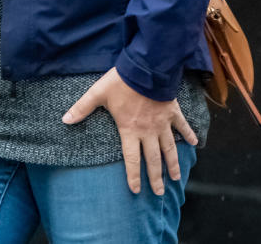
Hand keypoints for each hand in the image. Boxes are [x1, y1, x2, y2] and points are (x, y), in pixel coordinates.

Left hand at [62, 67, 197, 194]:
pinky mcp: (173, 112)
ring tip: (176, 178)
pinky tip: (195, 144)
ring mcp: (162, 123)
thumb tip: (65, 119)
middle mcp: (148, 131)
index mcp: (130, 130)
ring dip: (172, 164)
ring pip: (169, 148)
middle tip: (160, 193)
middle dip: (156, 178)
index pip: (131, 159)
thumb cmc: (121, 82)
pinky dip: (189, 135)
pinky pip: (183, 126)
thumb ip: (82, 108)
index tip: (136, 190)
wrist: (146, 68)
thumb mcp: (98, 94)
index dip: (134, 176)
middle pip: (153, 159)